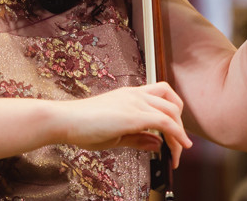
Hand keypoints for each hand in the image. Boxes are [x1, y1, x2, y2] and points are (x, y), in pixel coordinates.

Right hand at [57, 82, 192, 168]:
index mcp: (131, 95)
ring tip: (178, 152)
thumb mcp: (117, 134)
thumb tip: (158, 143)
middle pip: (172, 102)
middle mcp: (135, 95)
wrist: (65, 120)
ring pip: (172, 110)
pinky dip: (176, 134)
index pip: (163, 96)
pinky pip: (164, 121)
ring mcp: (134, 102)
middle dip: (181, 126)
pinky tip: (177, 147)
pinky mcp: (132, 115)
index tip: (176, 134)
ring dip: (180, 133)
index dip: (174, 114)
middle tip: (178, 146)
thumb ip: (139, 138)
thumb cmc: (84, 126)